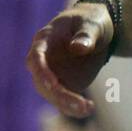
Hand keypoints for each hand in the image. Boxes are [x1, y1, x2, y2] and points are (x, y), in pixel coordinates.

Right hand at [26, 3, 112, 117]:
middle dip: (58, 94)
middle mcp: (43, 60)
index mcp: (44, 41)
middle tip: (80, 104)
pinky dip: (74, 108)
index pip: (36, 57)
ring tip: (87, 108)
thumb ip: (85, 35)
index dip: (41, 72)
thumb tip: (77, 48)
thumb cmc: (90, 22)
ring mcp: (52, 73)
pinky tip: (88, 108)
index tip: (53, 84)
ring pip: (51, 94)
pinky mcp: (64, 84)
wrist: (95, 31)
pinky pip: (64, 100)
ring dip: (66, 104)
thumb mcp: (92, 24)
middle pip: (41, 81)